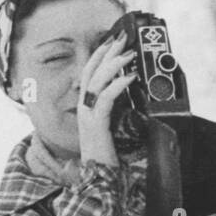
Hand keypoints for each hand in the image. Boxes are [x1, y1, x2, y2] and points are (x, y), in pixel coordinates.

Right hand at [76, 31, 137, 168]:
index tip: (111, 41)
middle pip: (91, 72)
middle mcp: (84, 109)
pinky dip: (117, 85)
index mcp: (86, 108)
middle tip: (122, 37)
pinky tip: (130, 77)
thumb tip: (131, 96)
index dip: (98, 55)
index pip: (89, 74)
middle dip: (106, 52)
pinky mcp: (95, 125)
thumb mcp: (113, 128)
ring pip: (96, 81)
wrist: (98, 178)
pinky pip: (106, 99)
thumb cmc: (107, 156)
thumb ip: (117, 112)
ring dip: (114, 64)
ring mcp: (87, 116)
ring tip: (129, 54)